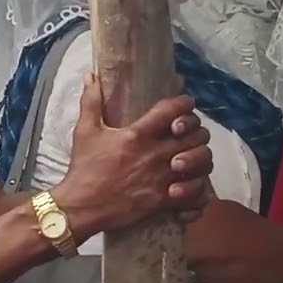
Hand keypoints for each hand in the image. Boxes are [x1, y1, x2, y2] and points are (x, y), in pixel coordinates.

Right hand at [53, 74, 213, 239]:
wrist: (81, 207)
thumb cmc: (84, 168)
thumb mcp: (85, 131)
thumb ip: (91, 101)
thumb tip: (91, 75)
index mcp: (138, 134)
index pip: (172, 110)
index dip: (185, 103)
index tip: (186, 104)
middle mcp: (155, 154)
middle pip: (195, 135)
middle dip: (197, 131)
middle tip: (190, 133)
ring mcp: (162, 179)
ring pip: (201, 163)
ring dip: (202, 158)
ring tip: (193, 157)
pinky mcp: (163, 201)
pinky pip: (196, 194)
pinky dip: (199, 190)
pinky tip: (192, 185)